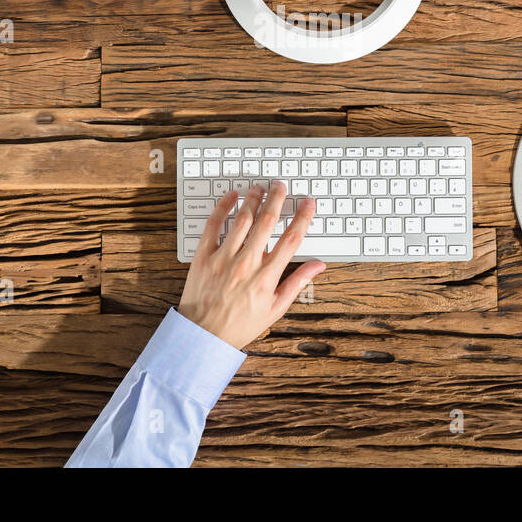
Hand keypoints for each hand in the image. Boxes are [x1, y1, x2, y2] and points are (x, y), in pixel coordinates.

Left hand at [179, 181, 325, 348]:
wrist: (203, 336)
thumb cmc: (240, 325)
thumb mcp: (275, 309)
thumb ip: (297, 283)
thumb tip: (317, 266)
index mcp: (267, 278)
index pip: (291, 239)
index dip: (303, 217)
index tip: (308, 203)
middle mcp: (246, 264)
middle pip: (267, 222)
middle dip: (277, 199)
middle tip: (281, 186)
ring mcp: (223, 258)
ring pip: (242, 219)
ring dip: (253, 199)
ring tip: (260, 188)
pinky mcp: (203, 256)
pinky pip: (213, 225)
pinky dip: (223, 207)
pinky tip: (231, 197)